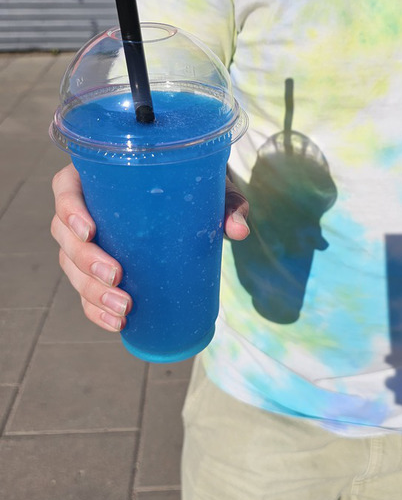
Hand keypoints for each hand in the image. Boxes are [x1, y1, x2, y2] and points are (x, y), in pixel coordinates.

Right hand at [51, 165, 248, 333]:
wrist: (194, 199)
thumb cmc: (193, 184)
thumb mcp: (210, 187)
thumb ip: (227, 202)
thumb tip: (238, 230)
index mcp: (98, 177)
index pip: (65, 189)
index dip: (69, 210)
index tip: (90, 231)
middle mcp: (85, 207)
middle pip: (65, 236)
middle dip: (85, 262)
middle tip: (117, 277)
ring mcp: (87, 241)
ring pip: (71, 267)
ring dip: (91, 292)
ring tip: (123, 308)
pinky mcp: (97, 267)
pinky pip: (85, 291)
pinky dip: (96, 310)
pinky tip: (116, 323)